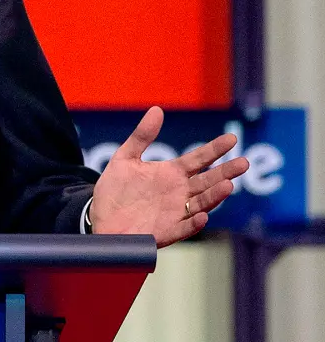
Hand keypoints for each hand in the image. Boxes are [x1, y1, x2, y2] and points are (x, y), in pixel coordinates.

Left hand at [90, 106, 248, 247]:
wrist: (99, 219)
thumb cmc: (114, 190)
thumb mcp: (125, 159)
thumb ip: (142, 136)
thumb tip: (157, 110)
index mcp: (171, 173)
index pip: (198, 159)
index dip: (214, 149)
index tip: (231, 138)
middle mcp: (178, 192)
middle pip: (207, 181)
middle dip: (225, 172)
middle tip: (243, 163)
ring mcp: (175, 212)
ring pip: (201, 203)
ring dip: (214, 196)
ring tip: (227, 185)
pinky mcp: (167, 231)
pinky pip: (184, 228)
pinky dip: (193, 223)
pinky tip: (202, 216)